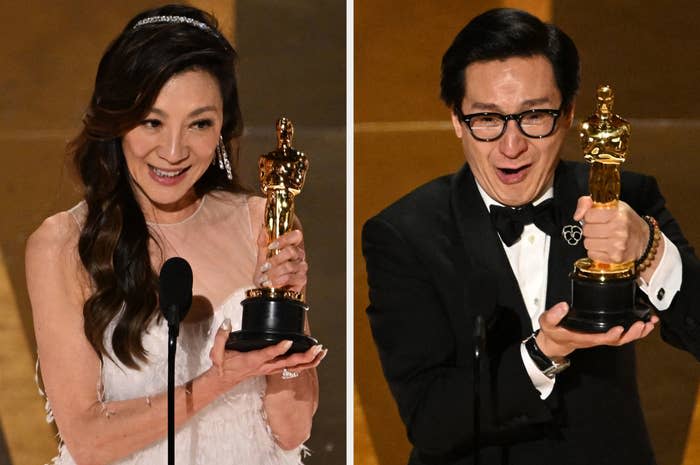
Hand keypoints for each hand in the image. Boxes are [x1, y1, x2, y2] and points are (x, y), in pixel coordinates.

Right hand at [207, 319, 324, 389]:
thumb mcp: (216, 352)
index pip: (267, 354)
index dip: (278, 349)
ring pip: (293, 367)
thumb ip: (221, 337)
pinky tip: (316, 357)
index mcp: (252, 360)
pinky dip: (305, 363)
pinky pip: (293, 368)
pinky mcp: (274, 369)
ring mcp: (271, 369)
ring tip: (321, 351)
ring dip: (309, 360)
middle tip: (316, 347)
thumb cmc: (222, 364)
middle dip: (303, 356)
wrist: (224, 379)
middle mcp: (265, 366)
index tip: (289, 341)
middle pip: (288, 363)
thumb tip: (227, 322)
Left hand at [253, 228, 307, 292]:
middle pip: (291, 251)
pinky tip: (271, 283)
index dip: (284, 239)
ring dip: (274, 272)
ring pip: (289, 266)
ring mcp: (302, 268)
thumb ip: (263, 241)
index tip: (271, 246)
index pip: (296, 235)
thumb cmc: (266, 269)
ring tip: (264, 278)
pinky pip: (290, 278)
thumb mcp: (262, 254)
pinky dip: (278, 281)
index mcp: (293, 245)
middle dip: (275, 260)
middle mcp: (300, 255)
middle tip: (264, 266)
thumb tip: (264, 228)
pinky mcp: (302, 280)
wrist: (266, 286)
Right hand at [536, 302, 658, 357]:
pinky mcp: (605, 333)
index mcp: (583, 337)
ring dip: (638, 332)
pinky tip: (644, 323)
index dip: (611, 335)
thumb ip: (554, 315)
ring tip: (649, 323)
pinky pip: (623, 334)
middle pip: (618, 341)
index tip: (620, 328)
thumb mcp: (548, 323)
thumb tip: (563, 306)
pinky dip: (635, 330)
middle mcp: (596, 339)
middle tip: (643, 324)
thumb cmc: (553, 332)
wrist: (556, 342)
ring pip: (623, 339)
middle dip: (632, 334)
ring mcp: (602, 337)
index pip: (600, 338)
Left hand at [573, 196, 648, 263]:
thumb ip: (589, 203)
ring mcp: (617, 245)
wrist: (644, 241)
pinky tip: (605, 247)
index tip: (596, 217)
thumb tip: (577, 216)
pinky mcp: (615, 257)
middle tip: (600, 228)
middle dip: (590, 229)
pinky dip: (595, 251)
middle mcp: (619, 229)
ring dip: (592, 241)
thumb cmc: (626, 221)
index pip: (588, 215)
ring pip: (587, 243)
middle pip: (586, 230)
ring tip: (603, 238)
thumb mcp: (612, 206)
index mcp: (618, 213)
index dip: (590, 216)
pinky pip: (592, 254)